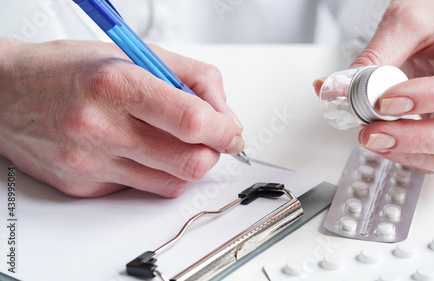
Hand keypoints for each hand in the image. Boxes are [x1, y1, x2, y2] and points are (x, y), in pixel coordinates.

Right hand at [0, 38, 243, 196]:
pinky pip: (140, 189)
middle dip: (213, 151)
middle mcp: (101, 127)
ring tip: (174, 141)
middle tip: (212, 138)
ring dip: (187, 164)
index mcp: (116, 84)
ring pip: (171, 182)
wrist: (4, 93)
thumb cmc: (66, 69)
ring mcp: (90, 162)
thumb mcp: (132, 52)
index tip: (232, 131)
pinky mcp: (83, 186)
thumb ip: (190, 78)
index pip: (192, 120)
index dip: (225, 130)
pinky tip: (139, 150)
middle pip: (189, 162)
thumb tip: (223, 113)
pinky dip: (154, 172)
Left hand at [315, 0, 433, 173]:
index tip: (385, 101)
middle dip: (415, 140)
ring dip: (409, 154)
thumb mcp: (407, 21)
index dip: (429, 98)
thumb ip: (378, 54)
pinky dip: (409, 157)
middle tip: (372, 134)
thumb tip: (342, 88)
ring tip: (373, 138)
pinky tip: (384, 142)